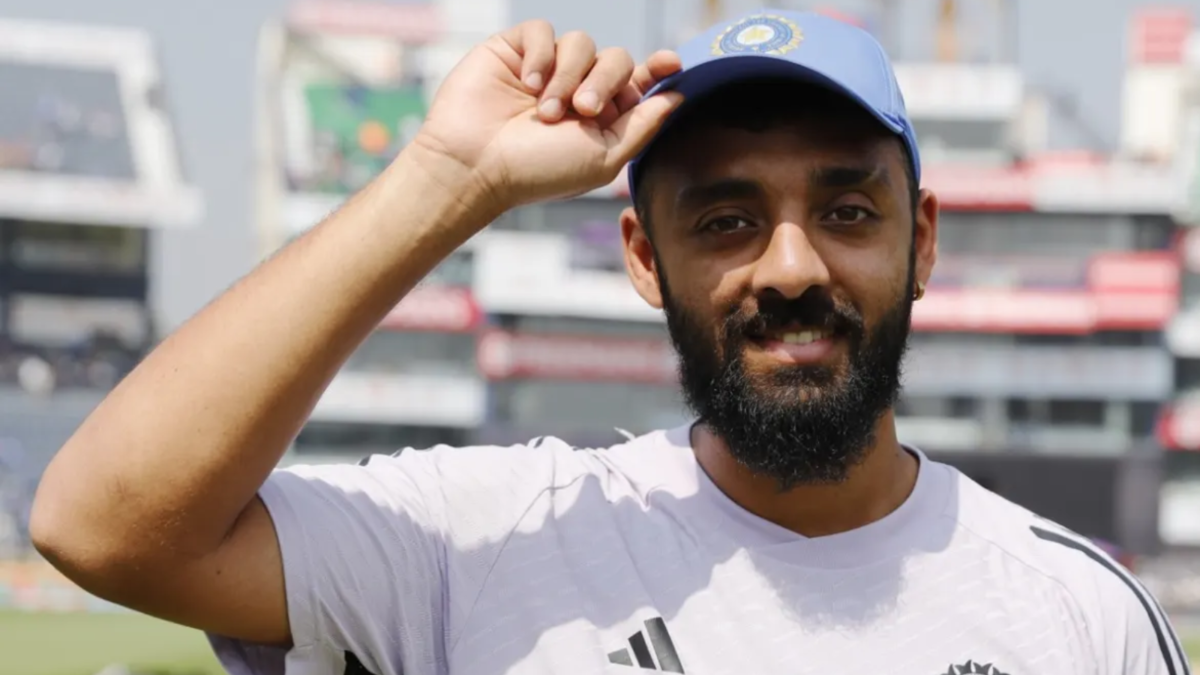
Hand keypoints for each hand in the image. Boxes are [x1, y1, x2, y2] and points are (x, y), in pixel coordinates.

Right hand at [411, 21, 683, 212]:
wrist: (477, 164)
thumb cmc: (538, 171)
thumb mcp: (604, 157)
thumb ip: (643, 126)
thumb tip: (678, 97)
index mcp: (602, 118)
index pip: (638, 83)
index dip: (658, 70)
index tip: (671, 63)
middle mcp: (576, 90)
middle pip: (616, 59)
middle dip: (605, 81)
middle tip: (584, 109)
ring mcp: (546, 69)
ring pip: (581, 43)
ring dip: (567, 77)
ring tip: (545, 111)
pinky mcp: (516, 51)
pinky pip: (543, 31)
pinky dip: (540, 57)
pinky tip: (526, 85)